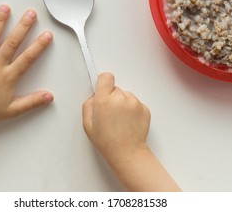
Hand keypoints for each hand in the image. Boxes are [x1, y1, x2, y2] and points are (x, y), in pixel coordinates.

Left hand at [0, 4, 53, 127]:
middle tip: (31, 14)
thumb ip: (32, 102)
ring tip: (5, 8)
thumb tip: (49, 97)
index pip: (27, 58)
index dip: (39, 45)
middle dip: (23, 26)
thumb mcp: (13, 110)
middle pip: (11, 42)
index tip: (47, 35)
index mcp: (8, 77)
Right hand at [83, 73, 180, 190]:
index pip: (106, 77)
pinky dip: (132, 110)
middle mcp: (120, 98)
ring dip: (122, 104)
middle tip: (109, 114)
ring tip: (119, 121)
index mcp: (104, 100)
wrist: (127, 153)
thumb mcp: (87, 124)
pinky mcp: (144, 108)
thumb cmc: (107, 141)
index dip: (103, 83)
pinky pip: (135, 103)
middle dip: (111, 97)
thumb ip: (89, 104)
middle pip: (115, 88)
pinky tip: (127, 123)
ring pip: (126, 95)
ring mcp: (134, 103)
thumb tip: (95, 95)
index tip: (102, 89)